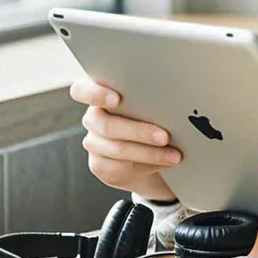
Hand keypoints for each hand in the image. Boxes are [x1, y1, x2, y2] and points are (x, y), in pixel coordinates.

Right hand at [69, 78, 180, 200]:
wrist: (154, 156)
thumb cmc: (157, 120)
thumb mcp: (154, 104)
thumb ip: (152, 97)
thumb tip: (175, 93)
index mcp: (100, 94)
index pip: (81, 90)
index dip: (95, 94)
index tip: (116, 99)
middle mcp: (93, 118)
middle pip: (106, 125)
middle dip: (139, 131)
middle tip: (165, 136)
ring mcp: (94, 142)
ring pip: (117, 148)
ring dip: (150, 153)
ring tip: (175, 155)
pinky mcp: (100, 165)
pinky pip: (121, 167)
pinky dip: (149, 165)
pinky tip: (166, 163)